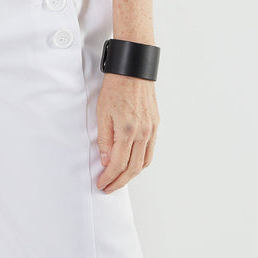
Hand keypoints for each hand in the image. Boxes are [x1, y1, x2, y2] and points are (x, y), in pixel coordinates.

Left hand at [95, 72, 158, 192]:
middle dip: (119, 182)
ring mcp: (151, 129)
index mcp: (127, 130)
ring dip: (131, 175)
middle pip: (132, 168)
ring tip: (119, 180)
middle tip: (108, 187)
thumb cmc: (116, 86)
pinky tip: (133, 164)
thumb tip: (105, 160)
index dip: (109, 178)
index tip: (101, 183)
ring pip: (143, 162)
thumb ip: (104, 139)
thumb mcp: (102, 112)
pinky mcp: (155, 124)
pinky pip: (150, 151)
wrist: (133, 69)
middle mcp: (142, 133)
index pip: (118, 164)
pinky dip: (141, 162)